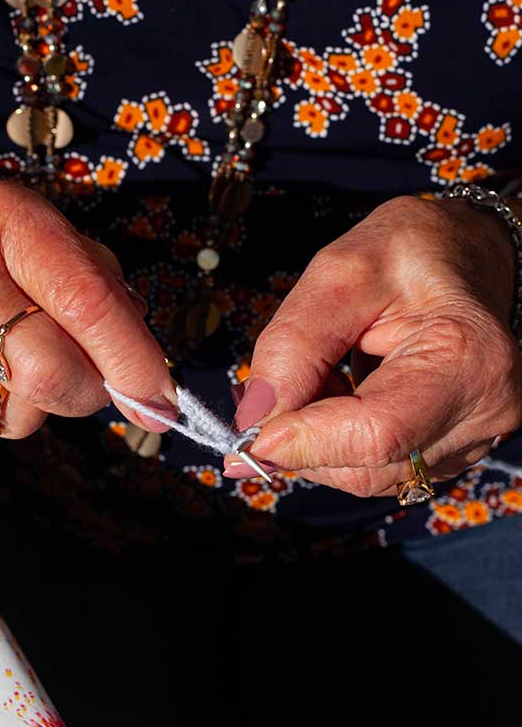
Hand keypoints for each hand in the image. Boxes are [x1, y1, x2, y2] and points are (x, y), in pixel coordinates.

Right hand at [0, 158, 173, 441]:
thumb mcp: (15, 221)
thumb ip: (86, 274)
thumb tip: (137, 351)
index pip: (83, 302)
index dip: (132, 357)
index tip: (161, 394)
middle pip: (54, 377)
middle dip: (85, 387)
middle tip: (76, 366)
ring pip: (23, 417)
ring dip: (34, 396)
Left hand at [226, 195, 521, 495]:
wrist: (466, 254)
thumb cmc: (411, 251)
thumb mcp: (340, 274)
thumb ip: (293, 344)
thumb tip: (254, 416)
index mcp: (465, 360)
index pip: (374, 434)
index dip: (302, 441)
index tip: (246, 432)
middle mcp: (480, 412)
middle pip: (365, 467)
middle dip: (298, 440)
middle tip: (262, 394)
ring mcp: (471, 439)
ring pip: (363, 475)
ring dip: (315, 440)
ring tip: (309, 379)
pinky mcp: (450, 450)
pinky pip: (375, 467)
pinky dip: (334, 441)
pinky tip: (332, 396)